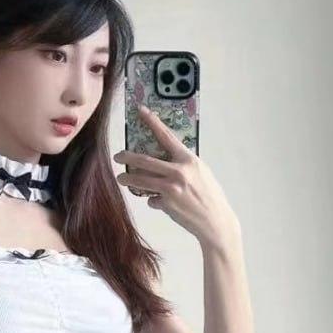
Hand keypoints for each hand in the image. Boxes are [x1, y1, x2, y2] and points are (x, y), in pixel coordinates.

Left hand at [113, 105, 240, 250]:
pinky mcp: (167, 204)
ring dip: (129, 179)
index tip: (141, 112)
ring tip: (121, 178)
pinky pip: (152, 199)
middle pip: (145, 161)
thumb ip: (183, 165)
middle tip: (117, 156)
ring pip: (142, 181)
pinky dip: (154, 201)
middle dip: (128, 157)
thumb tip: (165, 161)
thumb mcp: (200, 173)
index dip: (152, 122)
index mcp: (189, 160)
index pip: (166, 136)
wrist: (215, 220)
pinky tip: (162, 204)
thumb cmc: (210, 195)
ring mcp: (171, 189)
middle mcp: (178, 172)